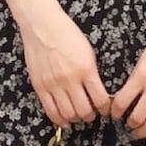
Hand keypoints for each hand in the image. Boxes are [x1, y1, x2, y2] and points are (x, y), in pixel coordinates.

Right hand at [19, 1, 111, 127]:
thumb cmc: (66, 34)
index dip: (105, 109)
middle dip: (91, 116)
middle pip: (84, 111)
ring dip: (76, 118)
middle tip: (91, 114)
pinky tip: (64, 119)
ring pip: (68, 114)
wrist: (42, 25)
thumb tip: (97, 92)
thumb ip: (92, 73)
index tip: (106, 109)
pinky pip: (50, 110)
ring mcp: (54, 84)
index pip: (100, 99)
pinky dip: (59, 119)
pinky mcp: (40, 87)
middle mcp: (70, 79)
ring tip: (77, 115)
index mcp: (86, 69)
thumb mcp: (88, 52)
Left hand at [109, 20, 145, 143]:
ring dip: (143, 131)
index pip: (122, 101)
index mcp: (142, 75)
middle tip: (128, 126)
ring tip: (139, 133)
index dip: (115, 112)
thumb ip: (137, 75)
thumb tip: (129, 92)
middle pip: (137, 116)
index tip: (114, 114)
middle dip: (130, 125)